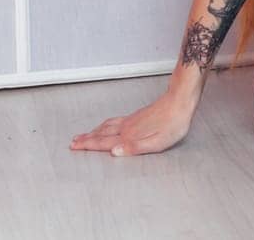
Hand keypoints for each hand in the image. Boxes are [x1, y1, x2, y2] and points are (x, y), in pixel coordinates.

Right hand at [69, 90, 193, 156]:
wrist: (181, 100)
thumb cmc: (173, 123)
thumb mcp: (157, 142)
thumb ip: (134, 148)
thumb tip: (114, 153)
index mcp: (130, 135)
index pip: (104, 143)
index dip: (89, 145)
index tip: (75, 147)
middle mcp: (127, 127)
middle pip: (101, 134)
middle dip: (86, 139)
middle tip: (73, 142)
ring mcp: (131, 120)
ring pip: (107, 126)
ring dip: (93, 131)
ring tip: (84, 134)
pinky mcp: (137, 115)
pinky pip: (114, 121)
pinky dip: (104, 125)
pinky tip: (106, 125)